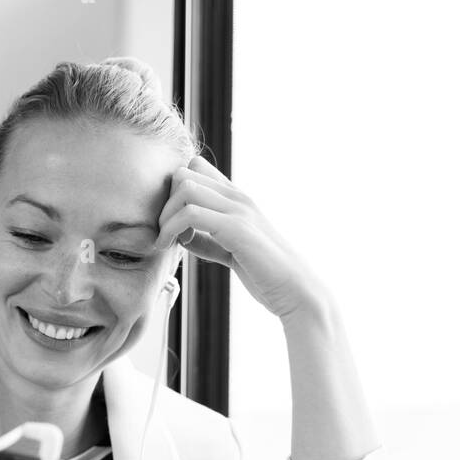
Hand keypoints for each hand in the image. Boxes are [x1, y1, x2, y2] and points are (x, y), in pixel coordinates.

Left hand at [155, 155, 328, 319]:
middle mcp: (238, 197)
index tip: (172, 221)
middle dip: (164, 202)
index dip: (174, 191)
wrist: (295, 291)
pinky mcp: (236, 228)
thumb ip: (208, 239)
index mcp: (237, 199)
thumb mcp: (230, 250)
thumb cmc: (264, 274)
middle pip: (184, 173)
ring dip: (165, 215)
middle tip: (165, 232)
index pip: (196, 167)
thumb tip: (182, 236)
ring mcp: (238, 209)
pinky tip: (173, 246)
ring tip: (166, 241)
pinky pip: (190, 213)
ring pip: (184, 186)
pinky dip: (171, 229)